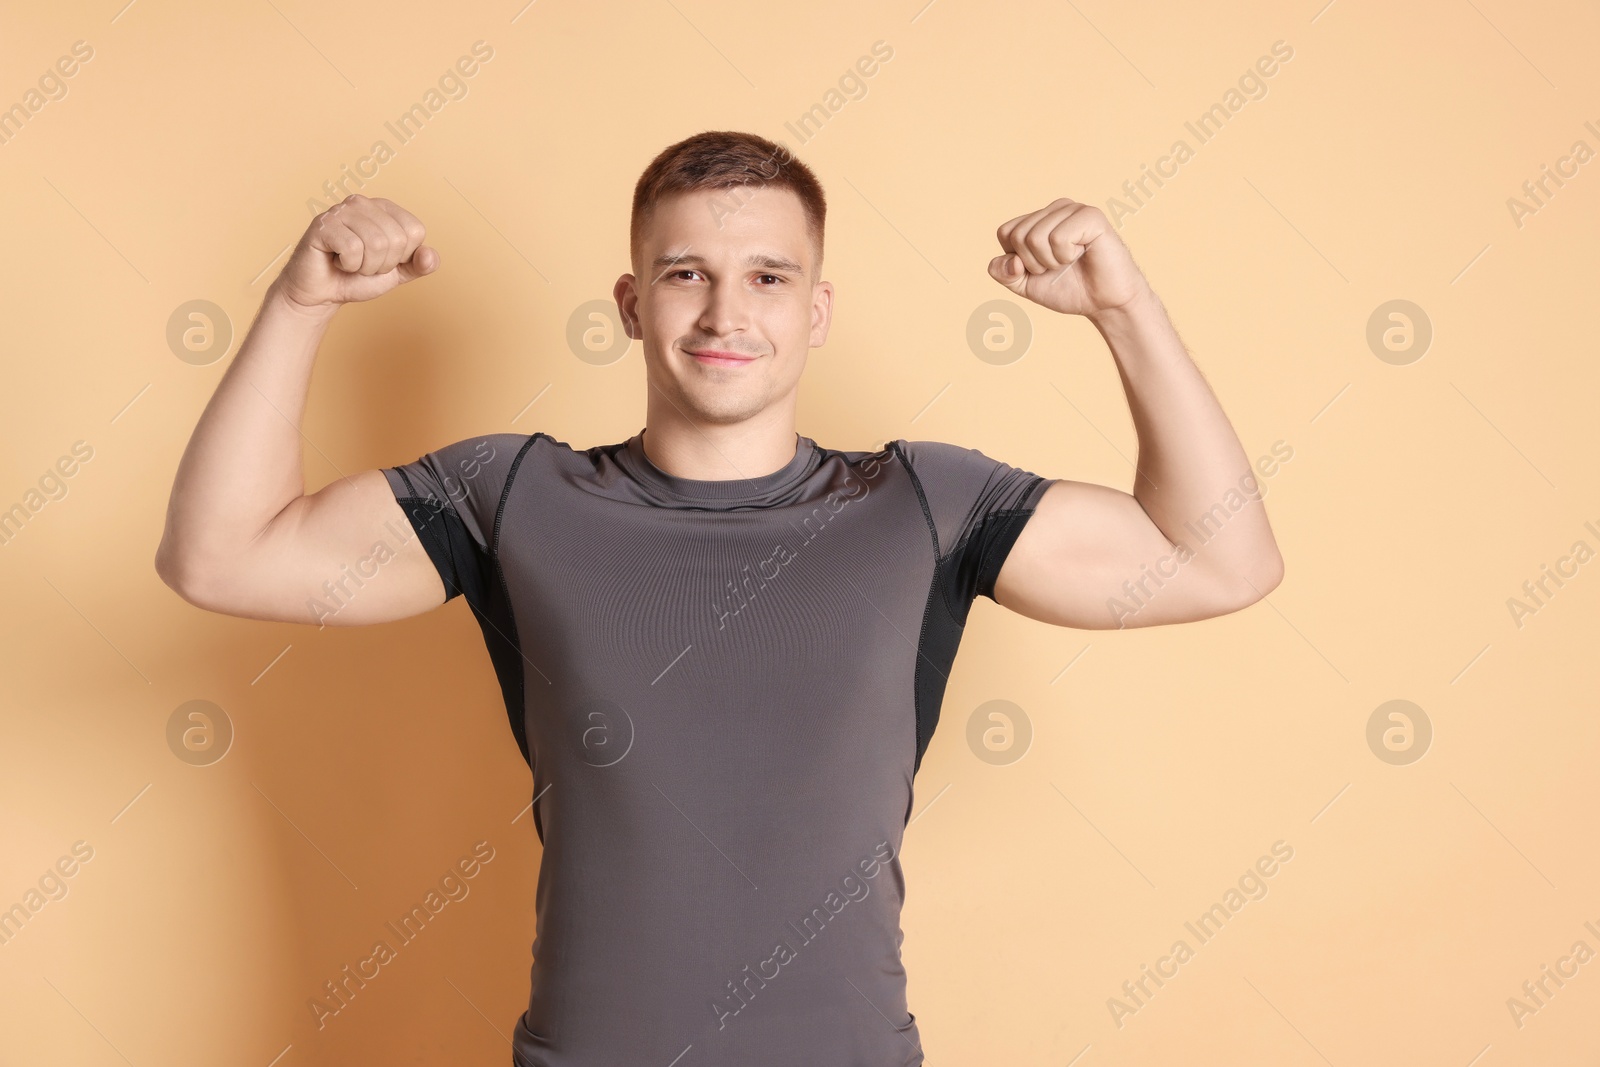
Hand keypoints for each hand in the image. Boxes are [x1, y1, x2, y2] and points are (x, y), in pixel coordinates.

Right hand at [273, 194, 438, 311]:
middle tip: (362, 264)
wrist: (322, 293)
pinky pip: (353, 249)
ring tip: (349, 262)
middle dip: (382, 264)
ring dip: (365, 266)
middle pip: (397, 239)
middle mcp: (363, 203)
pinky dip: (348, 265)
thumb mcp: (396, 273)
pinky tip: (336, 260)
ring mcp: (341, 210)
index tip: (381, 259)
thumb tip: (430, 256)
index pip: (415, 231)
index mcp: (384, 208)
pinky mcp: (323, 224)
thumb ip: (418, 265)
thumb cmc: (356, 278)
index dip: (402, 256)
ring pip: (376, 244)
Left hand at [988, 198, 1147, 318]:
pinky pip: (1058, 237)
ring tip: (1071, 261)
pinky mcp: (1090, 216)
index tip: (1040, 268)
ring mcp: (1073, 209)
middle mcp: (1054, 209)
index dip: (1017, 260)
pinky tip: (1083, 253)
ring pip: (1035, 237)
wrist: (1104, 302)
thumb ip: (1004, 273)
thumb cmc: (1069, 289)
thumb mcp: (1025, 285)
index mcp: (1038, 219)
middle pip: (1017, 235)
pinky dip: (1066, 256)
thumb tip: (1011, 261)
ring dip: (1052, 261)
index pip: (1005, 232)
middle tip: (1059, 267)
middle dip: (1034, 264)